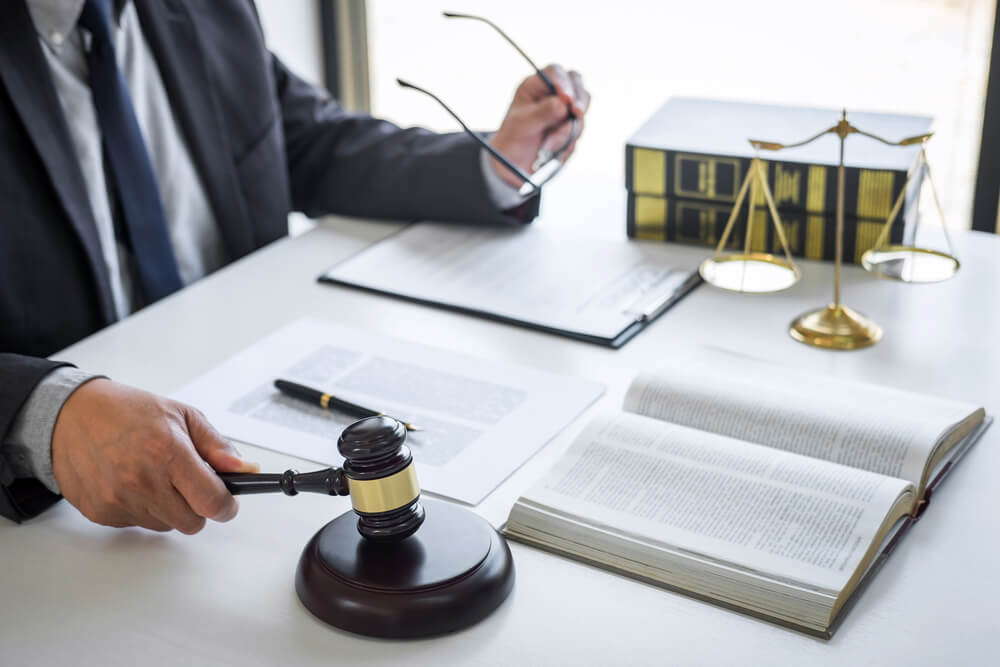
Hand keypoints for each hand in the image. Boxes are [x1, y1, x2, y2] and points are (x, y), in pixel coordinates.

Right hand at [52, 379, 258, 533]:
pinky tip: (132, 483)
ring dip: (169, 508)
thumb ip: (216, 445)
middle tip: (189, 485)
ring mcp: (119, 500)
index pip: (211, 501)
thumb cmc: (127, 412)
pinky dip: (142, 509)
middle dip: (198, 507)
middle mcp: (143, 480)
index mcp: (168, 452)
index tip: (228, 503)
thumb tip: (243, 469)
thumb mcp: (181, 415)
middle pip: (191, 522)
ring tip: (155, 477)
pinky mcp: (101, 512)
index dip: (226, 506)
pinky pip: (137, 524)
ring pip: (165, 525)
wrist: (71, 415)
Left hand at [490, 64, 590, 188]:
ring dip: (568, 130)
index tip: (567, 99)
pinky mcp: (571, 127)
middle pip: (577, 85)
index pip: (555, 73)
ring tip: (547, 145)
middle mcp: (553, 94)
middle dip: (579, 100)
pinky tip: (552, 151)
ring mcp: (565, 110)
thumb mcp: (522, 124)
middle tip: (577, 114)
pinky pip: (578, 132)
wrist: (514, 163)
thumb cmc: (512, 138)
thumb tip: (562, 104)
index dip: (564, 83)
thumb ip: (542, 113)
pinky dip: (568, 143)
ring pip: (580, 111)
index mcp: (536, 85)